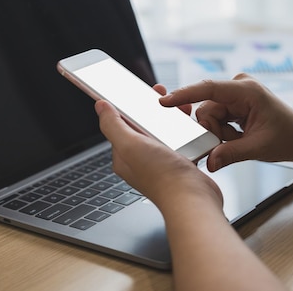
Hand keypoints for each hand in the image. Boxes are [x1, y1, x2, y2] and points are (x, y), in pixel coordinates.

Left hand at [95, 98, 222, 210]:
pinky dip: (186, 131)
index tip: (135, 91)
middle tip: (161, 95)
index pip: (121, 124)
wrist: (193, 200)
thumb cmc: (162, 177)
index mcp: (124, 155)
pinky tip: (192, 126)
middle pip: (144, 125)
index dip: (128, 105)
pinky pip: (182, 140)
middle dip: (152, 108)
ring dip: (171, 118)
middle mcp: (141, 159)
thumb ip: (112, 125)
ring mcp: (162, 162)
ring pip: (164, 131)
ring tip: (179, 109)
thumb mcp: (129, 145)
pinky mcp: (181, 163)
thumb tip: (100, 107)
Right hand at [159, 73, 292, 171]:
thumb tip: (208, 162)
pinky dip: (222, 131)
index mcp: (247, 90)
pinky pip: (215, 117)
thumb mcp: (258, 148)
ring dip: (219, 132)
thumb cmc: (287, 137)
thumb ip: (230, 153)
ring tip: (239, 139)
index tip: (165, 102)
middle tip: (231, 141)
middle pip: (206, 108)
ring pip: (209, 114)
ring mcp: (235, 93)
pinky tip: (238, 135)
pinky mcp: (232, 101)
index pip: (209, 89)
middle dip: (213, 129)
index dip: (185, 94)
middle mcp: (239, 87)